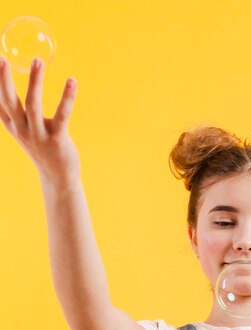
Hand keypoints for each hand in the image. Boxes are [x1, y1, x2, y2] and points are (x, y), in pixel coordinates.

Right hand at [0, 57, 79, 181]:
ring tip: (37, 60)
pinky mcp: (57, 139)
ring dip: (35, 82)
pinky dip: (67, 97)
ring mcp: (39, 136)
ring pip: (33, 105)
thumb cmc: (42, 148)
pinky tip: (72, 81)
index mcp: (13, 126)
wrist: (58, 177)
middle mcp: (22, 130)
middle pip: (10, 101)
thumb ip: (13, 113)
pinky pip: (62, 115)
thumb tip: (3, 90)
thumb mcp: (23, 131)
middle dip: (4, 80)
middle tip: (3, 59)